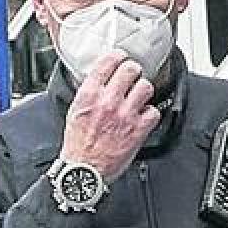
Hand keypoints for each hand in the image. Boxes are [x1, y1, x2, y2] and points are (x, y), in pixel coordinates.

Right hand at [60, 51, 160, 179]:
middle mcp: (108, 102)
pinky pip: (153, 111)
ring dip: (143, 91)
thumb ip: (89, 94)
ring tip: (138, 97)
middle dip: (133, 71)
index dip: (118, 56)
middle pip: (131, 70)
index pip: (108, 62)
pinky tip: (142, 117)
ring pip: (145, 87)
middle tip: (133, 76)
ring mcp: (125, 115)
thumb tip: (101, 81)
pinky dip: (149, 113)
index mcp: (89, 95)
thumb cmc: (77, 145)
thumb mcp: (74, 112)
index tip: (121, 58)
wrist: (83, 171)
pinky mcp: (138, 129)